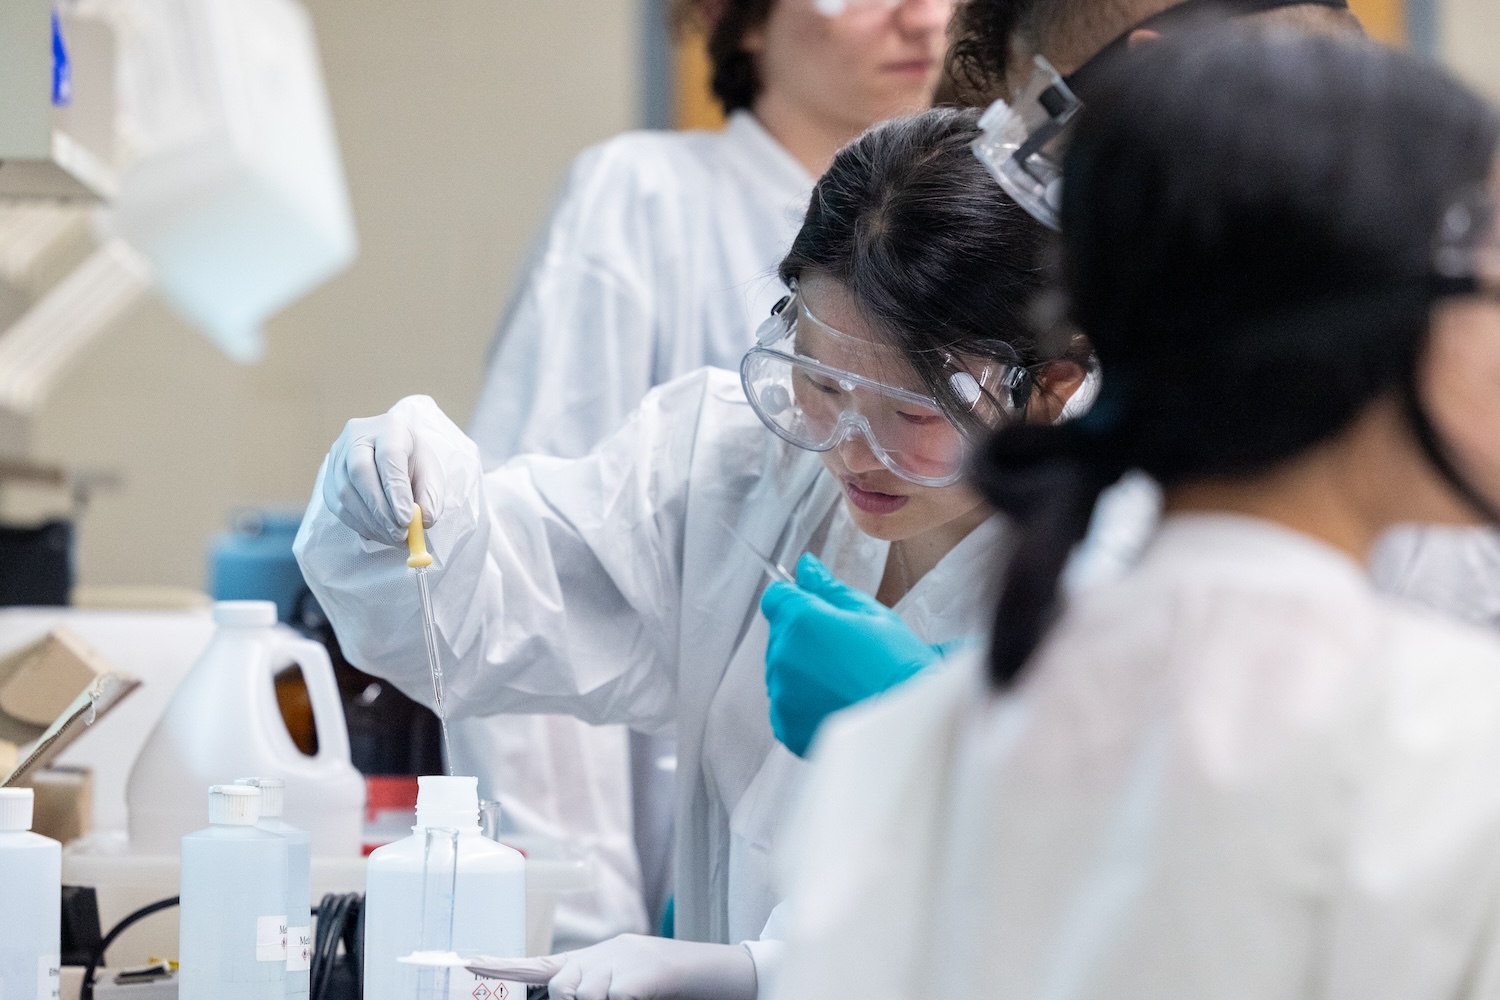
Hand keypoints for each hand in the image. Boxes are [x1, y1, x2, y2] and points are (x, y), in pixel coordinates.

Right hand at [322, 399, 446, 544]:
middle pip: (360, 472)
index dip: (396, 490)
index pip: (389, 456)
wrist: (390, 453)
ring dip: (370, 521)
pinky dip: (358, 524)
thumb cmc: (413, 462)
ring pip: (346, 491)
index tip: (407, 518)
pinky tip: (377, 532)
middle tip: (399, 534)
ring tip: (392, 537)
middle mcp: (358, 435)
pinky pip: (337, 504)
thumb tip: (424, 520)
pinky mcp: (328, 476)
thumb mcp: (430, 473)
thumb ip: (431, 496)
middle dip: (381, 509)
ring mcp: (338, 455)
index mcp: (390, 427)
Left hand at [465, 934, 756, 999]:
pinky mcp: (644, 973)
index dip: (499, 965)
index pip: (539, 965)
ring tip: (637, 992)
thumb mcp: (625, 984)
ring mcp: (625, 960)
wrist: (724, 971)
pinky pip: (615, 997)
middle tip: (615, 995)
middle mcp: (605, 953)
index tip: (462, 959)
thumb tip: (567, 993)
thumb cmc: (673, 986)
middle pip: (562, 989)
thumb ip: (591, 987)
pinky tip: (642, 995)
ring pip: (585, 995)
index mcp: (597, 958)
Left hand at [760, 554, 943, 756]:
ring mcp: (781, 694)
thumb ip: (830, 590)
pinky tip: (838, 704)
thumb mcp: (871, 615)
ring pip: (782, 672)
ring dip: (804, 674)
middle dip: (805, 640)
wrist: (909, 723)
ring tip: (846, 683)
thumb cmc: (899, 666)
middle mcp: (782, 657)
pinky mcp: (786, 726)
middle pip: (780, 636)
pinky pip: (786, 706)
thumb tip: (807, 567)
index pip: (776, 598)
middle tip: (847, 654)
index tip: (819, 615)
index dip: (797, 602)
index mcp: (801, 620)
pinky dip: (804, 705)